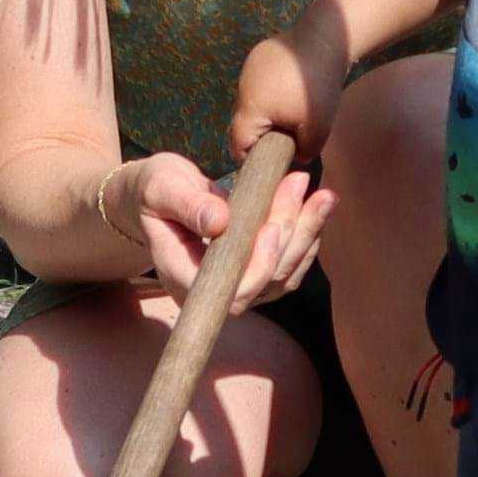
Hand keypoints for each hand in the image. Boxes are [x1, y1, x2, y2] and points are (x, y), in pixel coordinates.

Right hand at [102, 151, 333, 311]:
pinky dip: (307, 235)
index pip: (230, 292)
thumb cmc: (155, 191)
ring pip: (284, 275)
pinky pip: (290, 265)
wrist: (160, 196)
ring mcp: (237, 286)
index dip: (258, 267)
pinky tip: (318, 206)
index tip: (273, 226)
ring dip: (307, 234)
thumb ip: (188, 204)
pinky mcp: (256, 273)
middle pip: (266, 280)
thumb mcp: (162, 188)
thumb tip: (219, 222)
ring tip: (323, 195)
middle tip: (299, 184)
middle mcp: (213, 293)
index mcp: (182, 276)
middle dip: (291, 233)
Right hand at [230, 24, 347, 164]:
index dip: (252, 158)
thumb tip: (296, 156)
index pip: (238, 145)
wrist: (326, 40)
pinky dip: (273, 92)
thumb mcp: (317, 130)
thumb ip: (303, 152)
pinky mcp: (259, 57)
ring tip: (293, 110)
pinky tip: (293, 90)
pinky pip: (260, 84)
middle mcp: (242, 90)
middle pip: (245, 124)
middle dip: (263, 135)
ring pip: (252, 103)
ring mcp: (249, 70)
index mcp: (250, 109)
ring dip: (268, 112)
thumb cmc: (319, 87)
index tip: (272, 160)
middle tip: (286, 138)